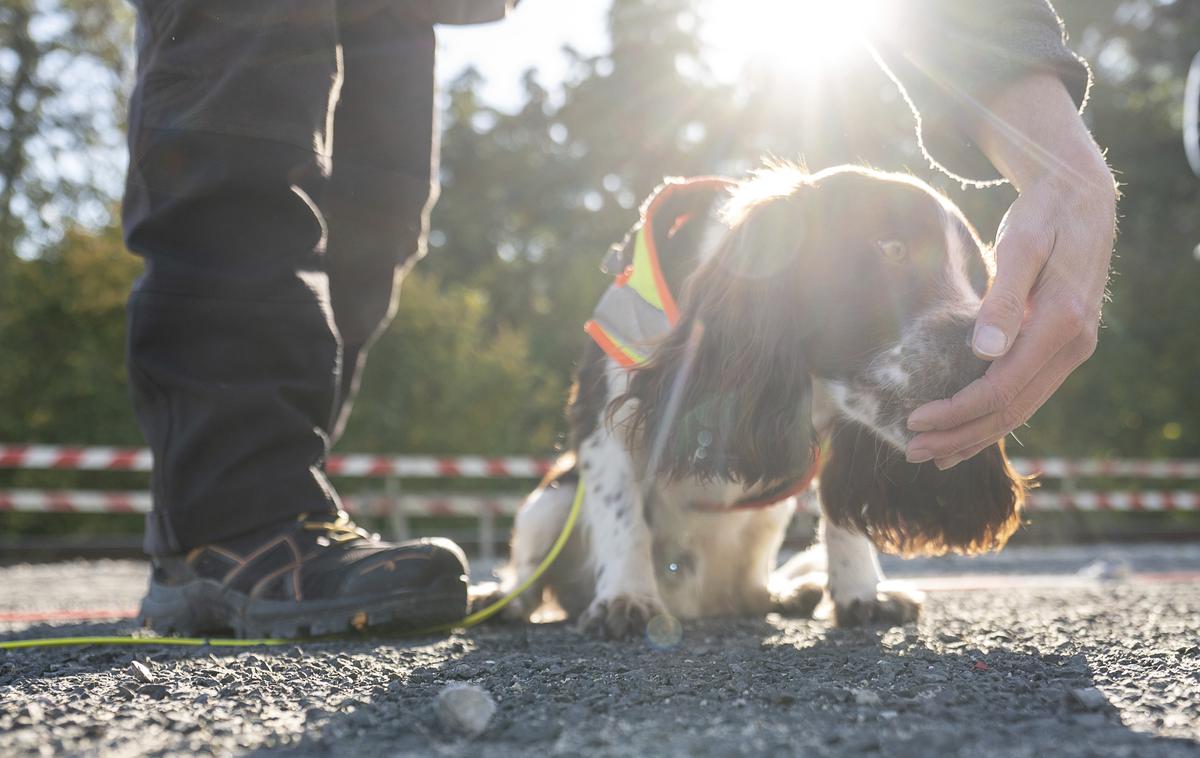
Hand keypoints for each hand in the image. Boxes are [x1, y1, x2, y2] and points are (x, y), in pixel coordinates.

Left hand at [905, 74, 1117, 468]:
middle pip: (1011, 410)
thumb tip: (985, 353)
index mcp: (1062, 323)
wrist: (1080, 197)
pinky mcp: (1061, 348)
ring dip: (975, 435)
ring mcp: (1072, 350)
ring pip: (1021, 410)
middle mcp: (1074, 345)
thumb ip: (1003, 299)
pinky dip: (993, 418)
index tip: (912, 420)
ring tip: (931, 455)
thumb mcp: (1020, 245)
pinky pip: (1027, 395)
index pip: (1002, 389)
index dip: (956, 411)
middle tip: (911, 451)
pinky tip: (964, 435)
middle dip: (960, 434)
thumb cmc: (1042, 215)